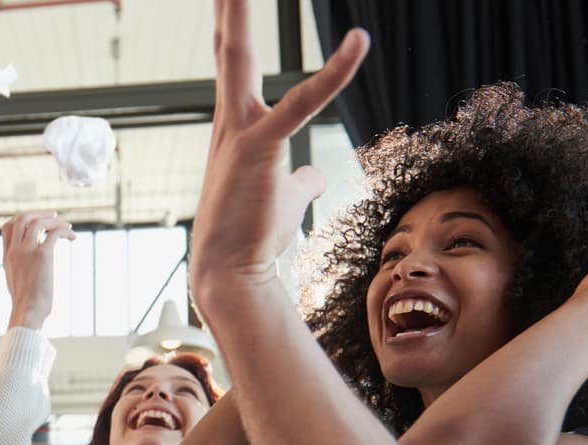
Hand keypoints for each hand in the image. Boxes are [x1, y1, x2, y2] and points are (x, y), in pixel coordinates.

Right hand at [1, 211, 75, 329]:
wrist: (28, 313)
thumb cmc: (26, 304)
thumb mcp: (16, 282)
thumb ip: (19, 268)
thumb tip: (30, 267)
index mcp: (7, 256)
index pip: (8, 226)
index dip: (22, 219)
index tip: (37, 222)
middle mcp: (15, 251)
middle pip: (21, 218)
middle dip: (39, 213)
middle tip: (54, 217)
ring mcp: (27, 252)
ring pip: (38, 222)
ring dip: (55, 221)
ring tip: (68, 227)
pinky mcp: (43, 256)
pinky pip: (54, 234)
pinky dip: (65, 231)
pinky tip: (72, 238)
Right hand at [191, 1, 368, 296]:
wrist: (229, 274)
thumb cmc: (252, 240)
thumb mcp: (284, 200)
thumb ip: (300, 181)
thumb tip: (315, 177)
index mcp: (235, 130)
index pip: (233, 67)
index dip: (233, 29)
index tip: (230, 0)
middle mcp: (230, 124)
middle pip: (229, 50)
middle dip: (229, 9)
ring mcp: (239, 134)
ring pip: (237, 58)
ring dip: (238, 14)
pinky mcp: (259, 149)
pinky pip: (301, 102)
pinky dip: (334, 72)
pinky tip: (358, 42)